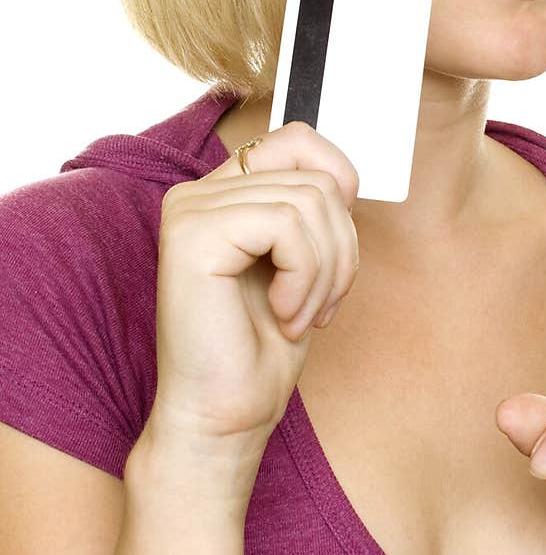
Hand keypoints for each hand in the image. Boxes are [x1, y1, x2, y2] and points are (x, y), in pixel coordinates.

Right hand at [150, 121, 360, 455]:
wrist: (225, 416)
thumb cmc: (261, 349)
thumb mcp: (304, 263)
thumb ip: (313, 210)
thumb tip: (346, 174)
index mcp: (220, 194)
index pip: (299, 139)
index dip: (339, 182)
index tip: (335, 251)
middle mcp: (197, 193)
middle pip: (316, 179)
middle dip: (341, 249)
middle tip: (320, 305)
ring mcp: (190, 210)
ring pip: (310, 202)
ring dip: (327, 271)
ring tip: (300, 314)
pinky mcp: (192, 235)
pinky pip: (286, 225)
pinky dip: (305, 277)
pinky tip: (283, 315)